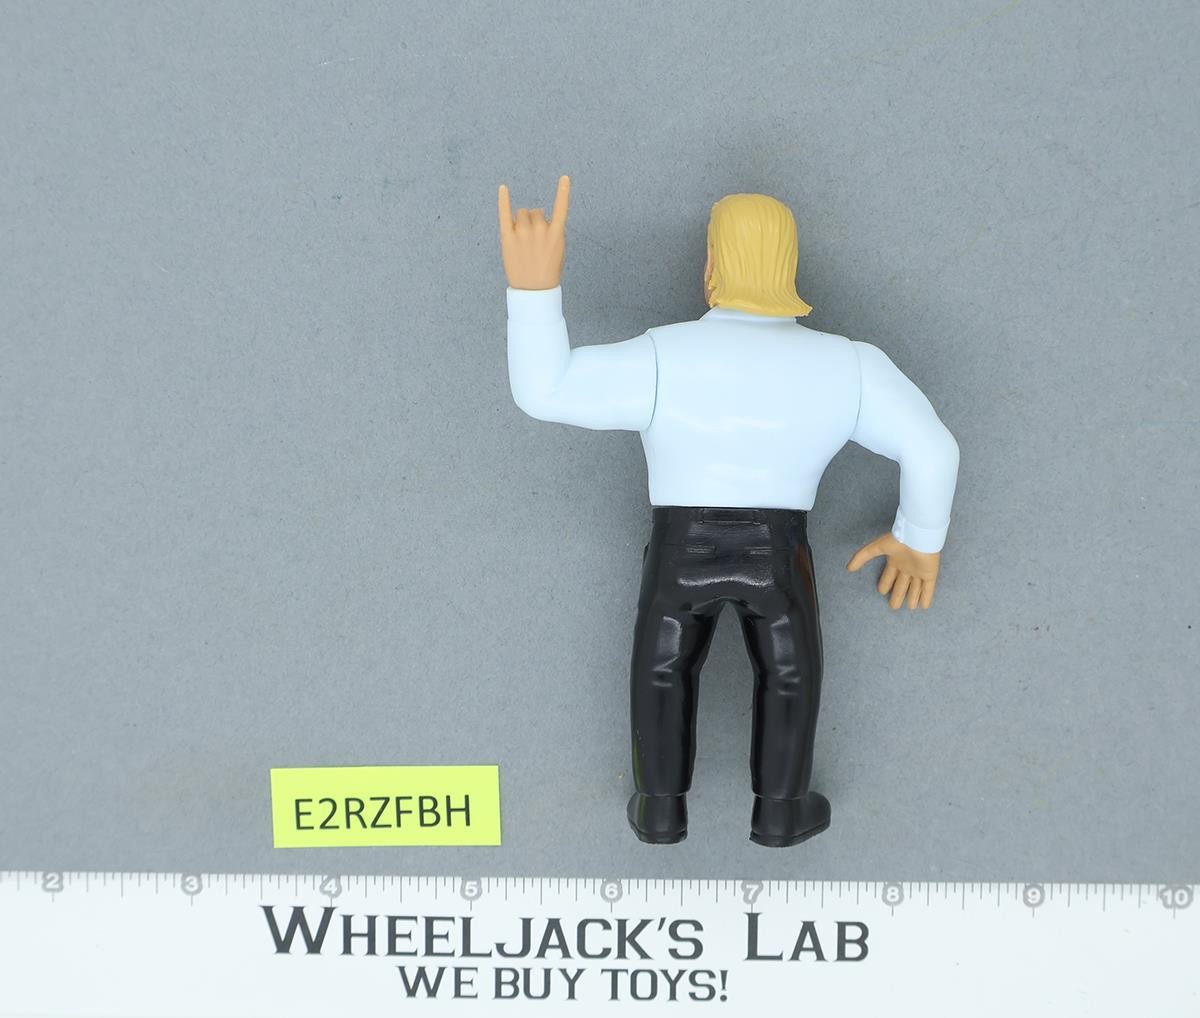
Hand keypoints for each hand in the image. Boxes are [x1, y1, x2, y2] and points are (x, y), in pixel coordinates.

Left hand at [497, 175, 570, 289]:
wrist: (534, 291)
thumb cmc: (547, 271)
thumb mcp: (557, 251)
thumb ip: (550, 232)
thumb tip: (536, 218)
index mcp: (556, 233)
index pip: (561, 207)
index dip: (563, 191)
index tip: (563, 177)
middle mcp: (540, 229)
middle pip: (535, 212)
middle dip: (533, 222)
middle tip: (532, 242)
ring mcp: (523, 233)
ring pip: (521, 214)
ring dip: (521, 222)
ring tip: (521, 241)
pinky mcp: (508, 237)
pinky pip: (505, 213)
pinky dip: (504, 200)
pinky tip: (503, 188)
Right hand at [846, 532, 941, 610]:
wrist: (917, 536)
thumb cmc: (898, 541)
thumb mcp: (876, 548)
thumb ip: (862, 557)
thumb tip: (848, 568)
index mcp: (895, 561)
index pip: (889, 576)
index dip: (885, 584)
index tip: (881, 592)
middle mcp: (907, 568)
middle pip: (901, 585)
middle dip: (897, 595)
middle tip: (893, 607)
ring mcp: (919, 571)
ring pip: (915, 588)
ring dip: (912, 597)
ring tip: (910, 608)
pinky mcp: (930, 574)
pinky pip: (928, 588)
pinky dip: (926, 597)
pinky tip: (924, 607)